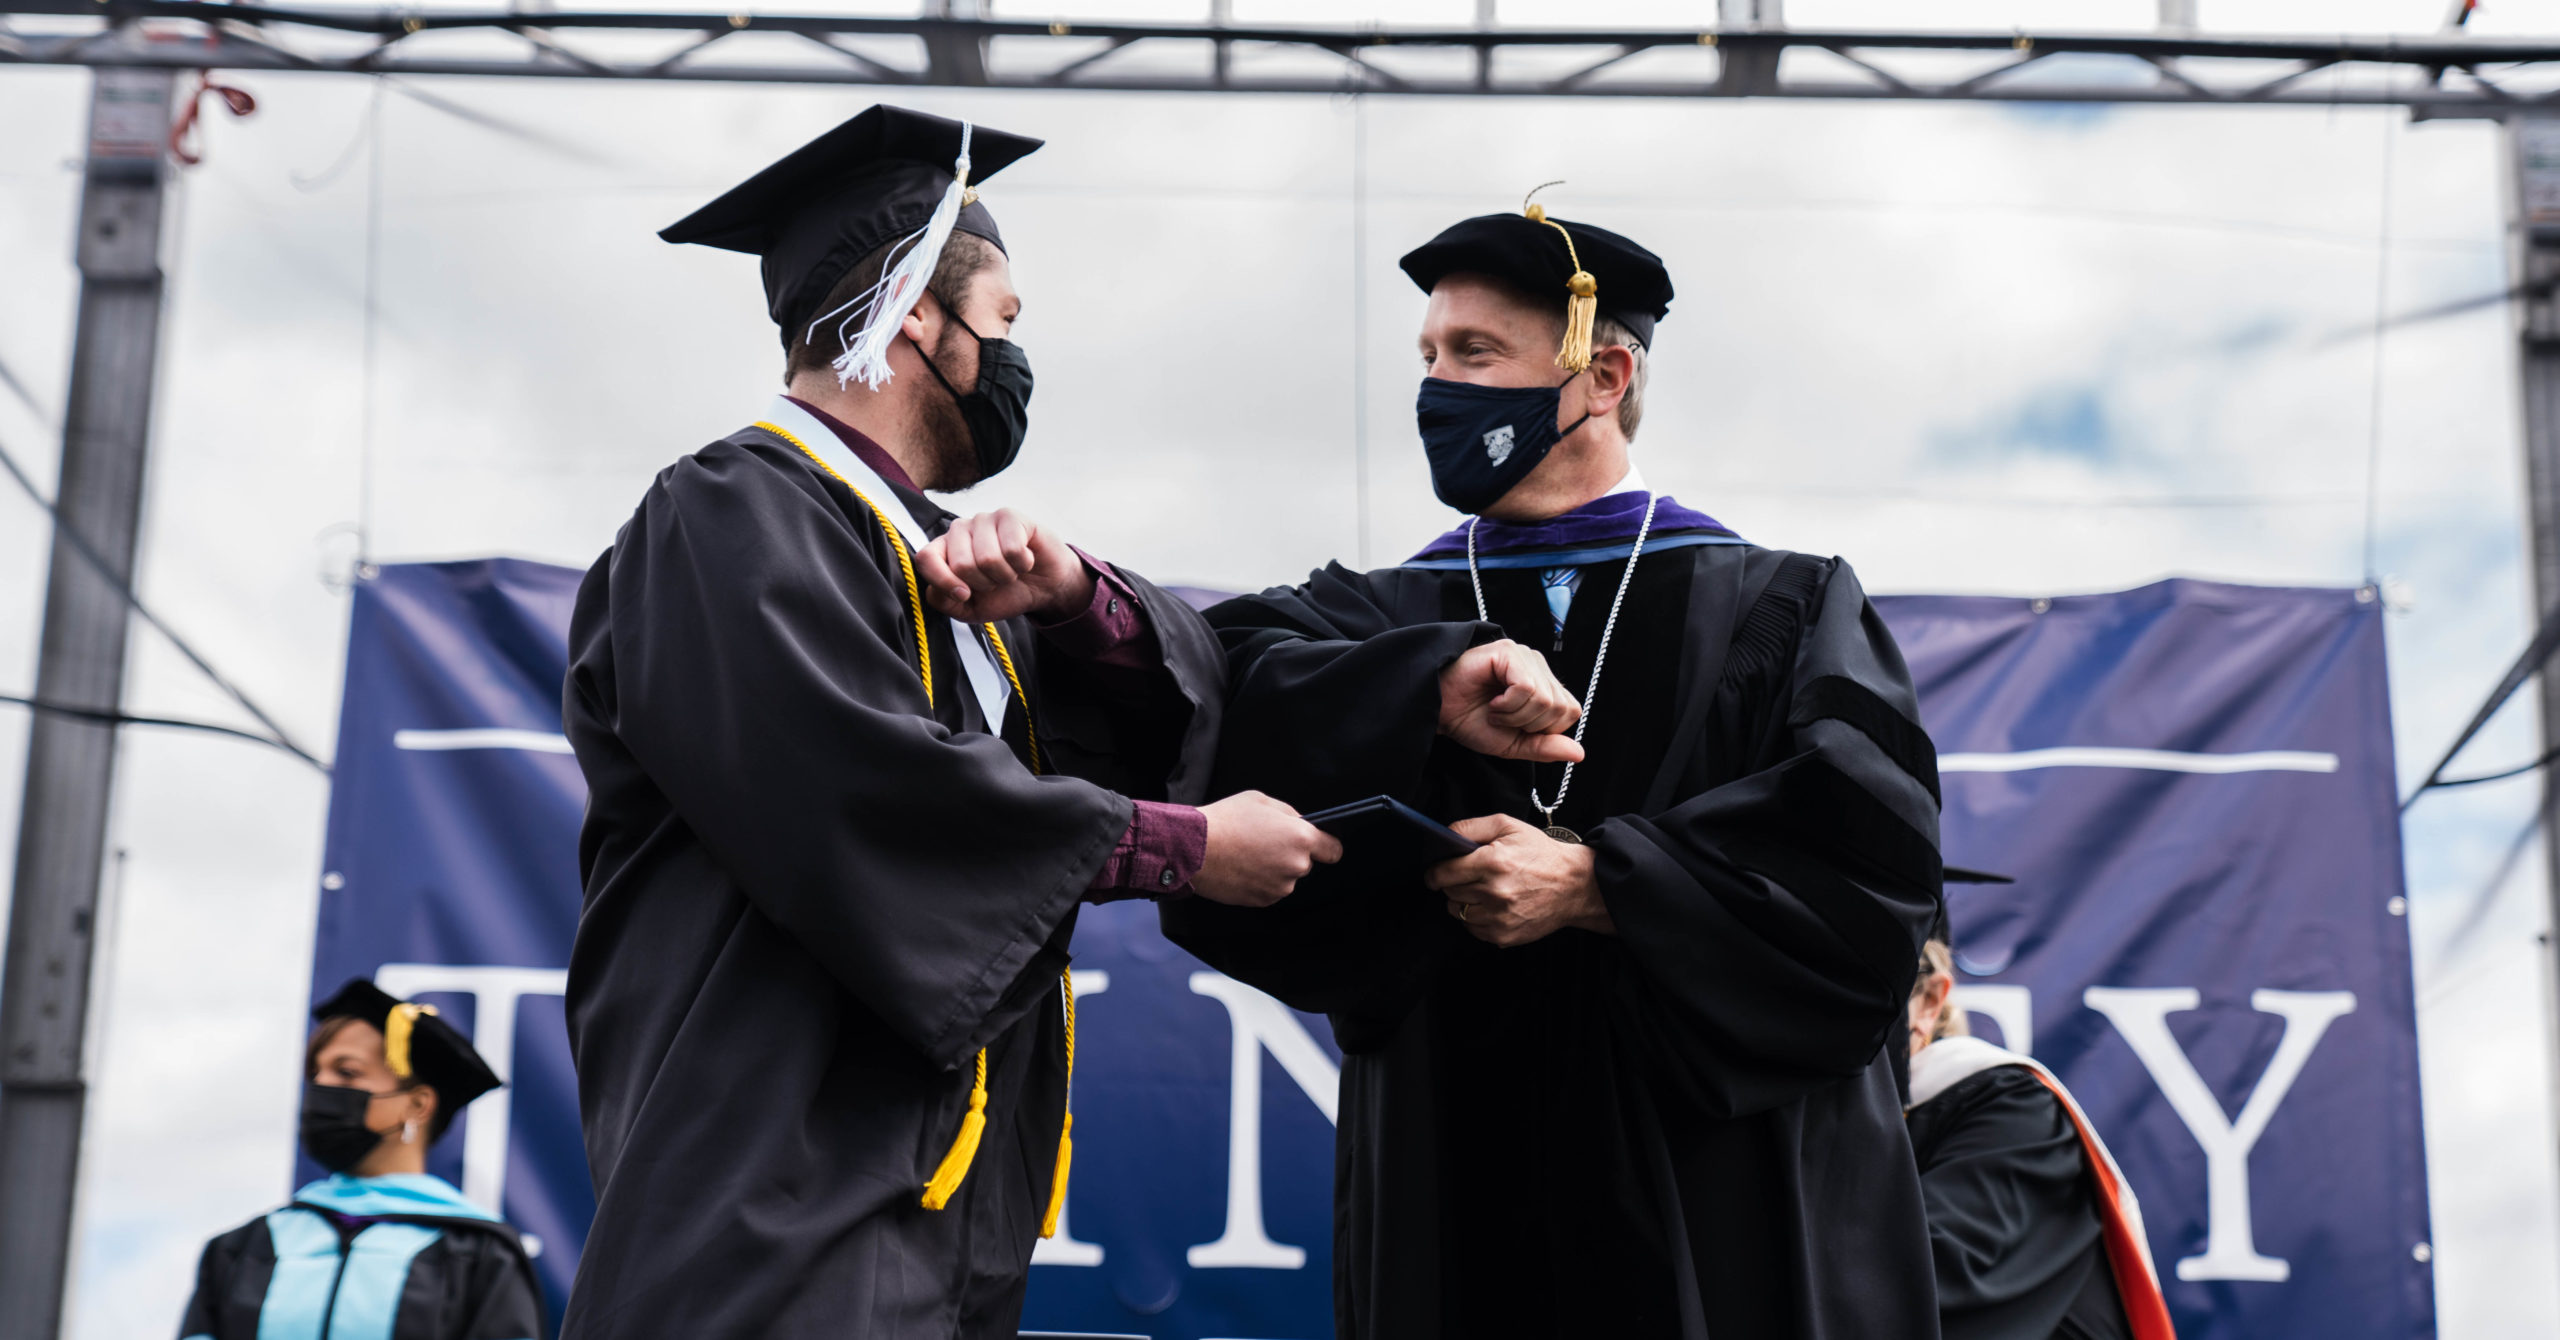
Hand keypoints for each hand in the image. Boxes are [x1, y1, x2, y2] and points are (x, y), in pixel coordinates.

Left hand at [915, 509, 1095, 623]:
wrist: (1043, 587)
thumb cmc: (1004, 594)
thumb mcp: (968, 609)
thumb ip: (943, 601)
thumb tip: (940, 586)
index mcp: (944, 550)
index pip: (926, 558)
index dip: (944, 581)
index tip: (965, 595)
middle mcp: (960, 530)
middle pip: (961, 564)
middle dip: (984, 583)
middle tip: (995, 581)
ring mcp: (984, 519)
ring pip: (988, 558)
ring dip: (1005, 575)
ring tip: (1011, 570)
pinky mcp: (1010, 516)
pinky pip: (1013, 548)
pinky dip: (1022, 564)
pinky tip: (1025, 559)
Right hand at [1191, 792, 1343, 907]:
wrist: (1195, 849)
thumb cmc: (1226, 821)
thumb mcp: (1262, 801)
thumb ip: (1288, 815)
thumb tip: (1299, 824)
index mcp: (1301, 838)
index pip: (1333, 850)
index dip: (1326, 846)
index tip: (1320, 846)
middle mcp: (1296, 866)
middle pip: (1304, 863)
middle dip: (1290, 854)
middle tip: (1264, 842)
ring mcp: (1280, 886)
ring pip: (1285, 877)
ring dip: (1274, 869)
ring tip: (1248, 855)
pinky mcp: (1263, 901)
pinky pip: (1269, 890)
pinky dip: (1260, 882)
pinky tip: (1242, 868)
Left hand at [1425, 814, 1611, 946]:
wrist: (1574, 885)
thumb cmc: (1540, 854)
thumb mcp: (1508, 826)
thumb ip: (1471, 827)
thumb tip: (1445, 835)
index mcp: (1493, 862)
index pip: (1444, 872)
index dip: (1435, 872)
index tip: (1434, 873)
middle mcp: (1494, 892)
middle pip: (1449, 892)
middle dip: (1452, 883)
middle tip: (1469, 877)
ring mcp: (1499, 917)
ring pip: (1458, 912)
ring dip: (1463, 901)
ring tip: (1482, 891)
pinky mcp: (1504, 935)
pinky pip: (1473, 929)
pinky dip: (1476, 918)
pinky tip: (1492, 906)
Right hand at [1437, 640, 1582, 763]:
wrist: (1437, 711)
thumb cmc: (1471, 722)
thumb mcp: (1513, 744)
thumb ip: (1545, 748)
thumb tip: (1579, 754)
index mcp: (1544, 684)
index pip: (1570, 711)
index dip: (1544, 729)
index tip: (1515, 726)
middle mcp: (1538, 666)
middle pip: (1561, 707)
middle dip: (1529, 724)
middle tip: (1502, 719)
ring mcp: (1525, 656)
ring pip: (1545, 699)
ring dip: (1516, 716)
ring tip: (1495, 710)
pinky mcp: (1509, 652)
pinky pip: (1527, 688)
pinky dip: (1508, 705)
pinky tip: (1492, 701)